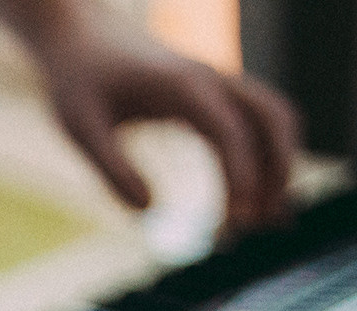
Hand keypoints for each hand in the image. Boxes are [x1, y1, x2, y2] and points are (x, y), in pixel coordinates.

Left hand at [20, 3, 300, 230]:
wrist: (79, 36)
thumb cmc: (77, 82)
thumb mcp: (81, 128)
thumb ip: (111, 169)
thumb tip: (147, 211)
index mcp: (182, 86)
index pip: (229, 132)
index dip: (240, 177)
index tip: (236, 222)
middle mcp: (210, 79)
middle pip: (271, 119)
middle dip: (278, 171)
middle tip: (264, 227)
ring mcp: (216, 83)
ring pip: (272, 118)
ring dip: (279, 165)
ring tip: (268, 222)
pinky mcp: (212, 94)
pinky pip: (255, 122)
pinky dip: (264, 157)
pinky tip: (254, 199)